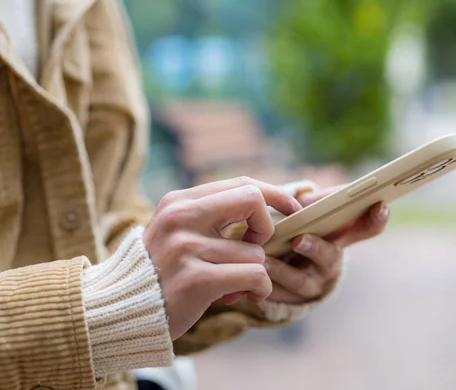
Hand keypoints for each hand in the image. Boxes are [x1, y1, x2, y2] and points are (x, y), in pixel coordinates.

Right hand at [143, 177, 301, 338]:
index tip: (292, 209)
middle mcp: (181, 218)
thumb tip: (266, 204)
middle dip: (266, 227)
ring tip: (234, 286)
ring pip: (256, 252)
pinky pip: (255, 275)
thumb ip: (212, 216)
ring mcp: (187, 247)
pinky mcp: (197, 279)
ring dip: (254, 273)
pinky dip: (258, 288)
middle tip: (255, 248)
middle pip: (253, 200)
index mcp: (179, 202)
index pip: (241, 184)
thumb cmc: (162, 272)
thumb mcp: (178, 232)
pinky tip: (241, 296)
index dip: (274, 194)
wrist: (122, 312)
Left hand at [265, 186, 389, 303]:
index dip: (376, 218)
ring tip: (265, 260)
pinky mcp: (293, 298)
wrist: (284, 262)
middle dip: (314, 248)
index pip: (368, 228)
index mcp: (341, 236)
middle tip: (298, 239)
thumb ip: (316, 201)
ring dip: (283, 270)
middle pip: (329, 256)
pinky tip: (253, 274)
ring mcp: (313, 282)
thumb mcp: (311, 211)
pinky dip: (265, 284)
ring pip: (300, 280)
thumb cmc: (302, 226)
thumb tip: (312, 198)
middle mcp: (331, 261)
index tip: (380, 205)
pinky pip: (279, 293)